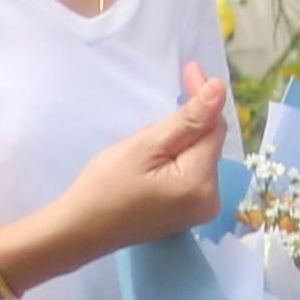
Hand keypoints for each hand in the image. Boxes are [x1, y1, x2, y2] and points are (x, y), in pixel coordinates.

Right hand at [37, 65, 230, 265]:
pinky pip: (191, 172)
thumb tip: (220, 90)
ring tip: (141, 153)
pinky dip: (175, 158)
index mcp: (203, 183)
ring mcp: (202, 209)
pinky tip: (150, 163)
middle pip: (208, 143)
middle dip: (184, 125)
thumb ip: (188, 119)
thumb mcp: (144, 146)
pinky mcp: (189, 212)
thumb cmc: (104, 186)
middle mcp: (212, 199)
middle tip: (148, 128)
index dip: (203, 98)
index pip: (215, 128)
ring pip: (198, 156)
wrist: (80, 230)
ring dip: (177, 142)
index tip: (189, 70)